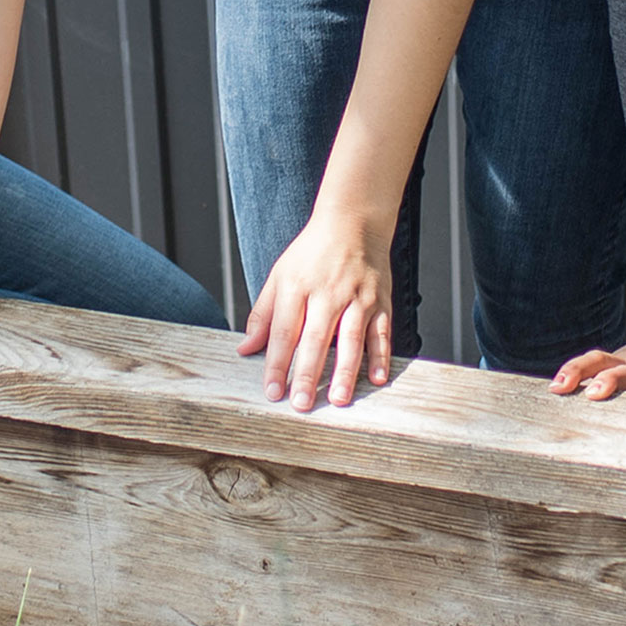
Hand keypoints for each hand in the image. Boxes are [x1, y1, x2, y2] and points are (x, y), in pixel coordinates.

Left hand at [239, 211, 393, 411]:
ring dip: (344, 371)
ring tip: (337, 399)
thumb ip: (262, 314)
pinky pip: (381, 332)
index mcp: (297, 286)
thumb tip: (244, 349)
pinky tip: (376, 379)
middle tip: (301, 404)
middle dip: (307, 373)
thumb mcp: (279, 275)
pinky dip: (381, 356)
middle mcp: (327, 292)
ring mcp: (357, 297)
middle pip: (315, 338)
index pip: (284, 331)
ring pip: (351, 338)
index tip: (271, 392)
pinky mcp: (380, 301)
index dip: (276, 363)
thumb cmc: (311, 253)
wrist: (353, 222)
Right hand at [550, 324, 625, 402]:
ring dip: (571, 373)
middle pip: (601, 361)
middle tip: (559, 389)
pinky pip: (592, 369)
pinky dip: (574, 377)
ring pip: (592, 362)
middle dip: (579, 372)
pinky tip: (558, 392)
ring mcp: (622, 359)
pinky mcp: (615, 362)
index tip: (595, 392)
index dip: (613, 381)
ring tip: (551, 392)